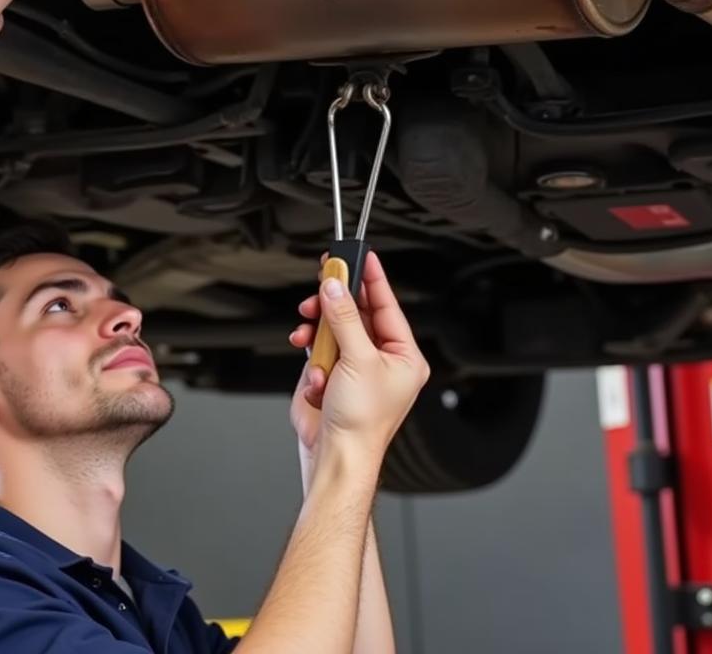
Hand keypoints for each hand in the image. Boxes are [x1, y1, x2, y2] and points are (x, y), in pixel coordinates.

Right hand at [289, 251, 428, 466]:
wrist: (335, 456)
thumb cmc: (362, 424)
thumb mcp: (357, 360)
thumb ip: (344, 318)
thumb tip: (335, 287)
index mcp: (403, 355)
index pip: (388, 306)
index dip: (373, 279)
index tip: (362, 256)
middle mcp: (380, 359)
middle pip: (356, 312)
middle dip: (337, 302)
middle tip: (325, 278)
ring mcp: (353, 366)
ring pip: (333, 327)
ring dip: (319, 328)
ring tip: (309, 328)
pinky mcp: (329, 373)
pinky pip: (317, 346)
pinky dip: (310, 351)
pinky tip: (311, 366)